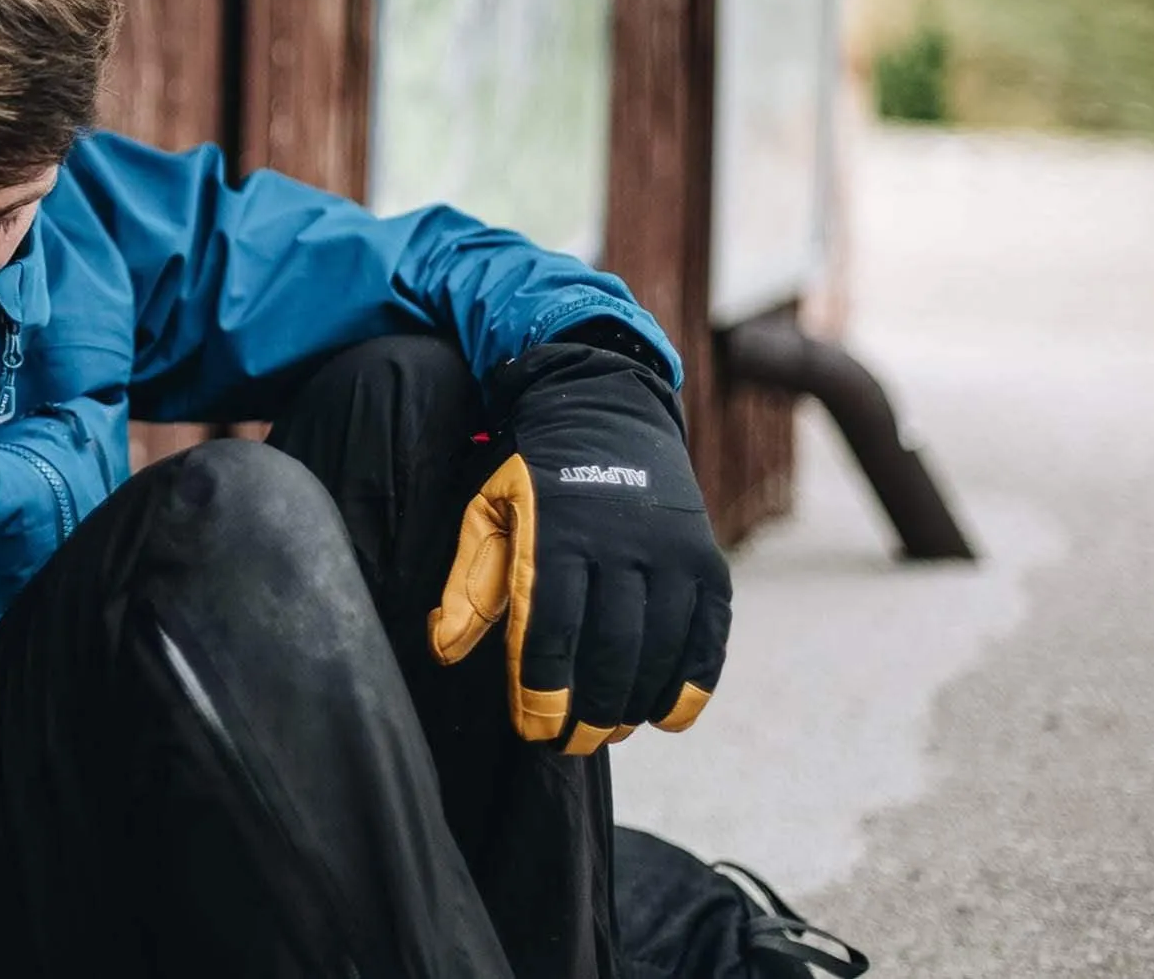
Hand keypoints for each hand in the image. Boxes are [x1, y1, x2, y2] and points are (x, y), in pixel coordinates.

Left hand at [425, 336, 729, 755]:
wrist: (605, 409)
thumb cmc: (532, 474)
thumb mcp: (488, 511)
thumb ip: (469, 582)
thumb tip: (443, 650)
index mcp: (559, 532)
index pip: (553, 629)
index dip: (544, 689)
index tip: (533, 729)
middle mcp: (623, 542)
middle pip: (611, 649)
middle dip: (590, 710)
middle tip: (569, 744)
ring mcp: (672, 551)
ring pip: (662, 650)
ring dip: (635, 704)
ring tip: (608, 732)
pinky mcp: (707, 560)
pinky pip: (710, 636)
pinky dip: (693, 683)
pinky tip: (667, 717)